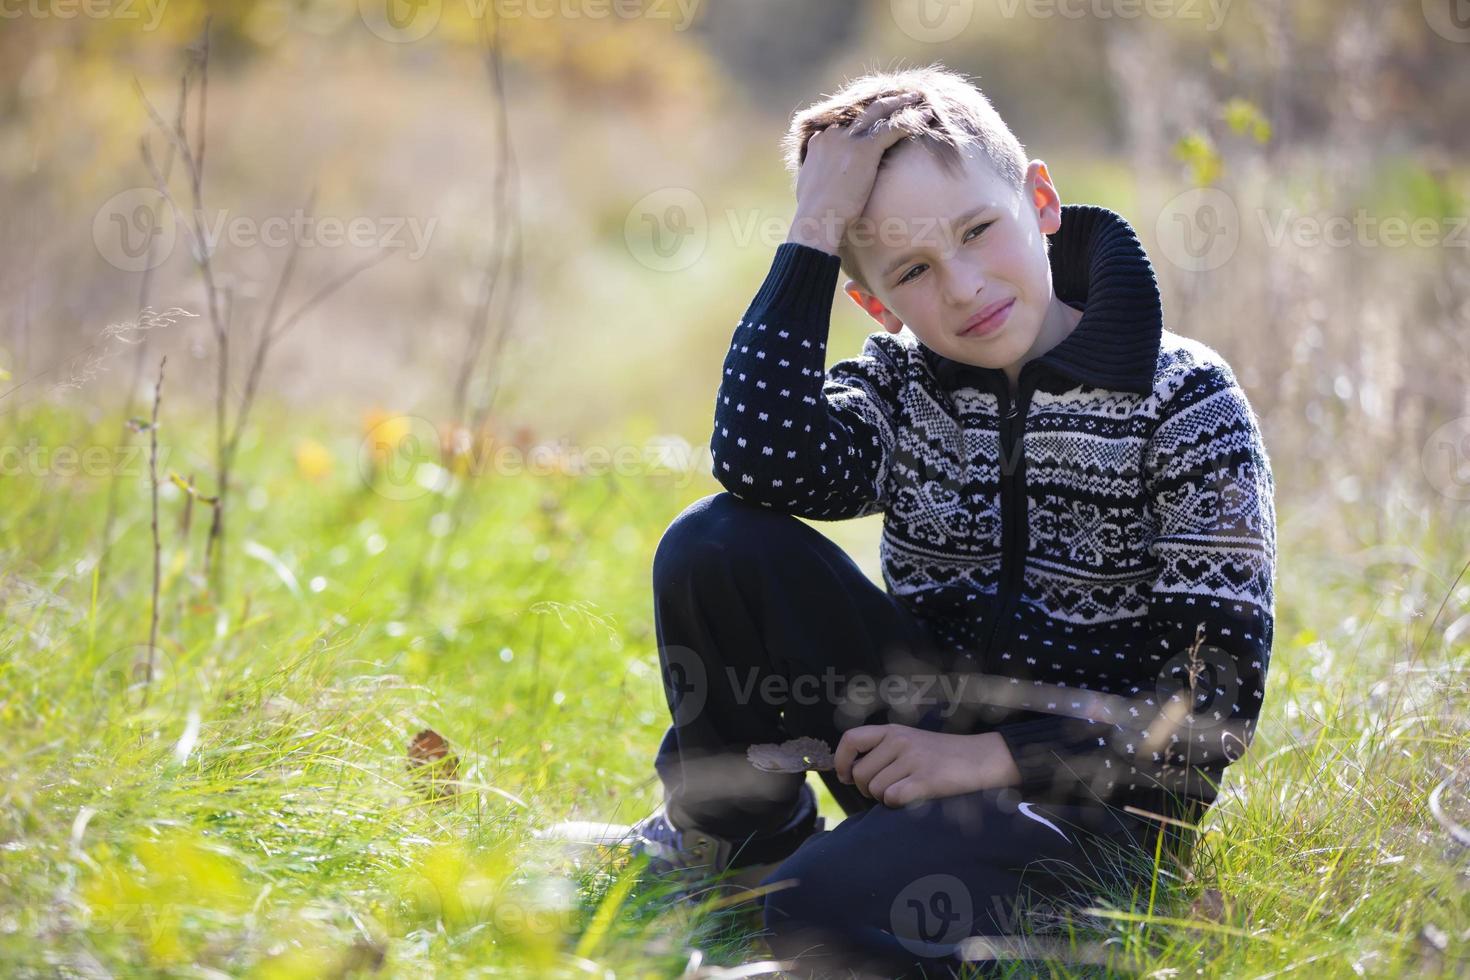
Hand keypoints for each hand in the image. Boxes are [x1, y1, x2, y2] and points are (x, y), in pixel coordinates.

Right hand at [787, 92, 928, 254]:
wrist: (817, 219)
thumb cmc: (814, 214)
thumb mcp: (810, 187)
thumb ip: (818, 175)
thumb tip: (822, 182)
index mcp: (819, 141)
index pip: (843, 122)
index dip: (861, 117)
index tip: (875, 115)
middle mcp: (833, 134)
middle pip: (862, 110)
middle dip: (882, 102)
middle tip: (900, 97)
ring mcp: (849, 139)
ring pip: (879, 112)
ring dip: (900, 103)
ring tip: (916, 98)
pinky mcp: (865, 149)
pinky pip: (893, 128)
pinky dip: (911, 120)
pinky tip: (926, 116)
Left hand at [834, 725, 1020, 807]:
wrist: (983, 759)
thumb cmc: (942, 757)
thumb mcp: (910, 742)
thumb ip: (883, 751)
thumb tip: (850, 774)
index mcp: (893, 730)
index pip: (850, 739)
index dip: (841, 761)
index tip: (845, 777)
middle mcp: (900, 741)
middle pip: (861, 774)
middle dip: (867, 790)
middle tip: (886, 791)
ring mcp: (914, 759)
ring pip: (876, 790)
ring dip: (886, 798)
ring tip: (906, 791)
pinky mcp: (927, 779)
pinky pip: (893, 798)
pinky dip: (899, 804)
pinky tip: (914, 798)